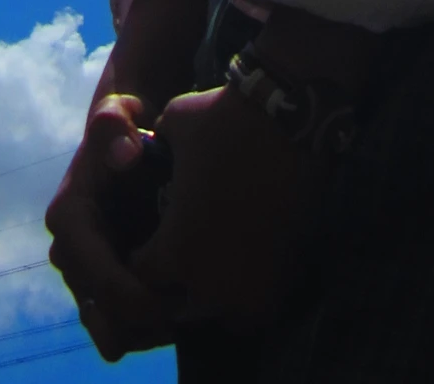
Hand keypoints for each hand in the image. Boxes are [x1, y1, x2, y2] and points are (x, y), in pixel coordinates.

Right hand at [46, 92, 180, 361]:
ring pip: (110, 331)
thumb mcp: (118, 115)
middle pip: (103, 316)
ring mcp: (85, 273)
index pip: (100, 279)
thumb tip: (126, 156)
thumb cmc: (124, 127)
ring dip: (146, 332)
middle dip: (144, 324)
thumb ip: (115, 126)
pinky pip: (120, 325)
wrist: (124, 139)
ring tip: (187, 315)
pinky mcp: (102, 283)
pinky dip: (148, 326)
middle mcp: (69, 253)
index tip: (178, 300)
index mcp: (68, 219)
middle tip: (187, 314)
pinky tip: (180, 311)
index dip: (138, 299)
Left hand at [129, 81, 321, 333]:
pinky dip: (247, 293)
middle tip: (182, 249)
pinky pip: (256, 307)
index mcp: (174, 250)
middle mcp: (209, 282)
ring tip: (214, 258)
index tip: (149, 239)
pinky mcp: (284, 278)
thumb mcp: (171, 124)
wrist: (291, 118)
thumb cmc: (222, 121)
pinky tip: (246, 259)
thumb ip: (153, 145)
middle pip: (179, 306)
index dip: (143, 256)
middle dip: (175, 282)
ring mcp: (251, 286)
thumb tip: (146, 145)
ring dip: (212, 294)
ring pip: (220, 314)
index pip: (142, 278)